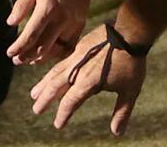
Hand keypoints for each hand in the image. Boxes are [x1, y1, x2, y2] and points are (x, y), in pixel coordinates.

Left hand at [7, 0, 95, 65]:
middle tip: (16, 61)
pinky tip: (48, 54)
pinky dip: (58, 53)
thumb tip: (10, 23)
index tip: (9, 53)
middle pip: (44, 46)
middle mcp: (62, 19)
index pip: (31, 34)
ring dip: (42, 57)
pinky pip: (70, 45)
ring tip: (29, 61)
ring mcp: (74, 23)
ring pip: (57, 48)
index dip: (19, 46)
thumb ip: (21, 6)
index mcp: (47, 8)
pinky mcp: (81, 25)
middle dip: (28, 56)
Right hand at [30, 24, 146, 134]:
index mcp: (88, 82)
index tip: (57, 125)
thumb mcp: (130, 91)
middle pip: (55, 86)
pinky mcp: (78, 49)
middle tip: (36, 109)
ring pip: (55, 73)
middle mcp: (78, 70)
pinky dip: (52, 71)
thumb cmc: (132, 64)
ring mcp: (76, 58)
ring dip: (44, 84)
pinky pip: (60, 62)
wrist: (128, 34)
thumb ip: (121, 112)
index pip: (70, 101)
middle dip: (45, 99)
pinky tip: (50, 74)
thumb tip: (117, 133)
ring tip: (34, 93)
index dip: (63, 114)